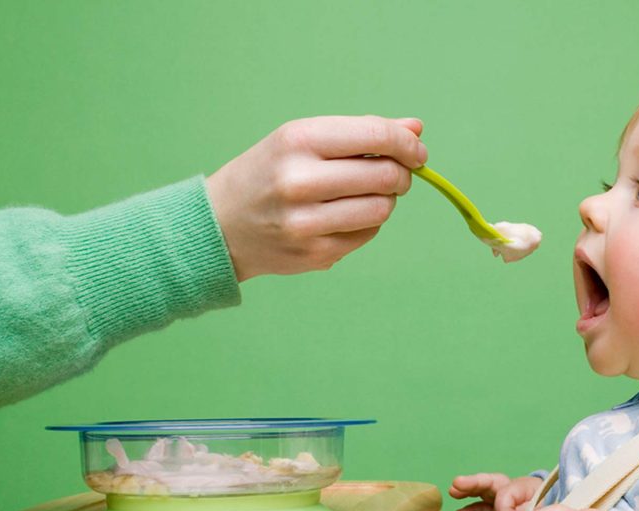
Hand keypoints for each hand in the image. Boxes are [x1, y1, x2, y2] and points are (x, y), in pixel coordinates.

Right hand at [206, 115, 427, 280]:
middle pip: (386, 176)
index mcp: (299, 141)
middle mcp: (300, 181)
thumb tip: (416, 129)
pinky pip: (368, 234)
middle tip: (395, 174)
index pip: (376, 137)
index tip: (417, 152)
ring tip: (366, 194)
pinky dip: (367, 223)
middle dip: (401, 174)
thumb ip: (362, 133)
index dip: (407, 145)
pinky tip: (344, 216)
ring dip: (386, 200)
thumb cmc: (269, 173)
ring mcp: (307, 222)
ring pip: (382, 209)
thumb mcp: (304, 139)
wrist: (221, 224)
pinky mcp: (316, 254)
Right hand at [449, 473, 542, 510]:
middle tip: (457, 484)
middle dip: (473, 483)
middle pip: (489, 482)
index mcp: (523, 487)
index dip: (505, 506)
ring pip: (481, 492)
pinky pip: (480, 510)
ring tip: (453, 490)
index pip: (508, 493)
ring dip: (466, 491)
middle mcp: (508, 490)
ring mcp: (499, 501)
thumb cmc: (547, 508)